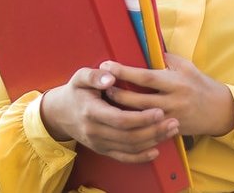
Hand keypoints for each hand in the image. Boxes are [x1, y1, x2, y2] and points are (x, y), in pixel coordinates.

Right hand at [39, 64, 180, 163]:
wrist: (60, 114)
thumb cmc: (76, 92)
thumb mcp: (80, 77)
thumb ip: (94, 75)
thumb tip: (111, 76)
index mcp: (91, 111)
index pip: (120, 119)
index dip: (141, 118)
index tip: (159, 111)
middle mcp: (94, 131)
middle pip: (128, 136)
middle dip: (153, 130)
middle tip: (173, 122)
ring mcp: (98, 143)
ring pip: (129, 147)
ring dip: (152, 141)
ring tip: (171, 131)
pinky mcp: (102, 150)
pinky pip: (123, 157)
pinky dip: (141, 157)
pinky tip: (156, 150)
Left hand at [102, 53, 233, 137]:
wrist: (219, 110)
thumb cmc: (200, 84)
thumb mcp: (186, 66)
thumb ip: (165, 59)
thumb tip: (143, 48)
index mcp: (176, 82)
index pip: (145, 77)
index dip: (124, 71)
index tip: (107, 65)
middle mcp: (173, 101)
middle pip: (138, 100)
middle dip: (117, 93)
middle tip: (101, 86)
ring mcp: (171, 118)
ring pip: (140, 117)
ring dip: (121, 110)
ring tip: (106, 101)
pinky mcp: (170, 130)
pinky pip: (148, 129)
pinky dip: (132, 124)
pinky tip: (120, 119)